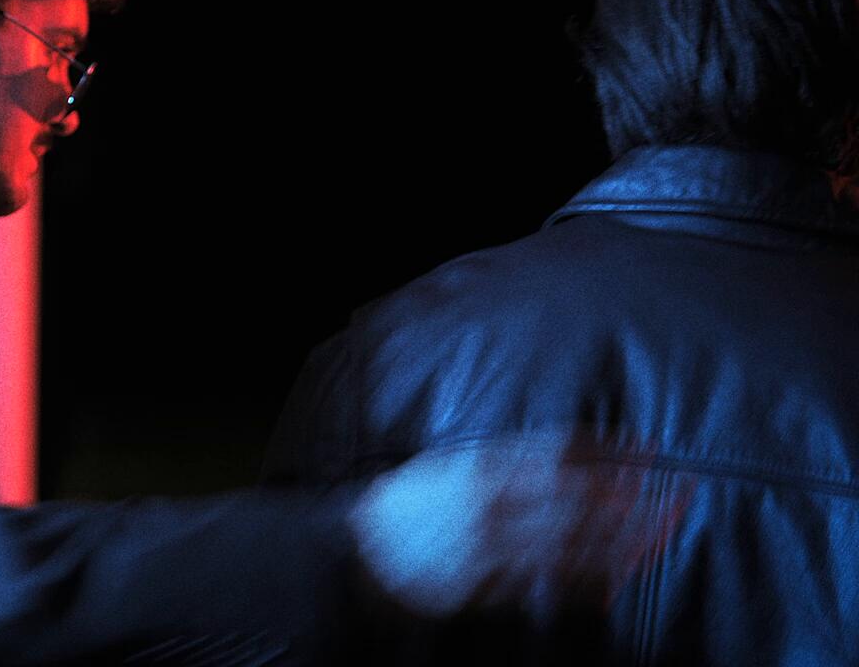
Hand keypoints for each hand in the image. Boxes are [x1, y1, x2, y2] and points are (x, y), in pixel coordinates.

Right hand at [349, 431, 649, 617]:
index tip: (650, 449)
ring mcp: (491, 546)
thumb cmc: (400, 511)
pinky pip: (548, 583)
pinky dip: (588, 581)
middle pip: (580, 496)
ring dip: (625, 537)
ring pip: (575, 540)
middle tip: (681, 492)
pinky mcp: (487, 584)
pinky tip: (620, 578)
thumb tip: (551, 461)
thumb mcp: (442, 470)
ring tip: (665, 532)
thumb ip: (493, 466)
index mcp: (481, 467)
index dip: (611, 450)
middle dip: (636, 494)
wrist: (351, 553)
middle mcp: (492, 503)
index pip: (560, 452)